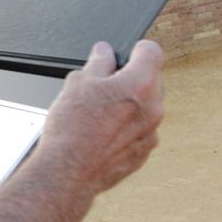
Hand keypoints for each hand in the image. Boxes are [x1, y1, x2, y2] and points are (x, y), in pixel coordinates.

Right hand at [35, 40, 163, 195]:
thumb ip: (98, 63)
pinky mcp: (144, 152)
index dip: (136, 50)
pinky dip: (126, 128)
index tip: (125, 54)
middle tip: (102, 87)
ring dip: (128, 105)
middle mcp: (154, 108)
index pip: (152, 52)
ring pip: (145, 107)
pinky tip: (101, 134)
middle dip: (130, 79)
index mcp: (140, 84)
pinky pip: (140, 130)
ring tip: (98, 114)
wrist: (68, 172)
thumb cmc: (72, 128)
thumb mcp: (78, 83)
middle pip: (150, 80)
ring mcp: (151, 132)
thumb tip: (104, 52)